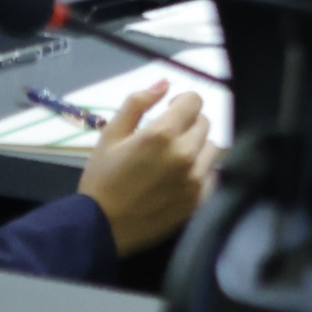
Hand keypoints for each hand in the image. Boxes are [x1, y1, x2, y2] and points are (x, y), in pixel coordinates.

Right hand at [75, 73, 219, 255]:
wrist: (99, 229)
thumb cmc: (101, 180)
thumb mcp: (110, 136)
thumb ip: (137, 103)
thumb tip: (164, 82)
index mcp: (162, 135)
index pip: (194, 100)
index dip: (181, 102)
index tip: (169, 111)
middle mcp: (185, 154)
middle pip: (204, 123)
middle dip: (187, 123)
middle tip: (166, 138)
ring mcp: (195, 179)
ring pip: (211, 147)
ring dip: (197, 146)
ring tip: (173, 159)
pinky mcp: (199, 201)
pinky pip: (213, 174)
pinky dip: (201, 171)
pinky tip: (179, 178)